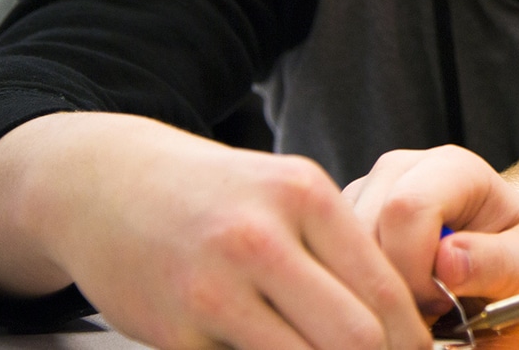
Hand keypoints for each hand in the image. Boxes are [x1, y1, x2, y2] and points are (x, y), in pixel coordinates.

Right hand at [0, 112, 431, 349]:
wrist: (105, 185)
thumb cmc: (216, 197)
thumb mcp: (287, 197)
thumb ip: (340, 253)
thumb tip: (399, 328)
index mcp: (305, 197)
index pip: (384, 292)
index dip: (413, 341)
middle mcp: (259, 240)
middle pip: (354, 338)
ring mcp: (211, 289)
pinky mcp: (174, 332)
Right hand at [343, 145, 518, 312]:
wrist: (494, 240)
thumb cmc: (509, 248)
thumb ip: (494, 261)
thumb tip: (448, 262)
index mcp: (451, 166)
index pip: (408, 208)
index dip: (416, 265)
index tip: (442, 299)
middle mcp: (400, 168)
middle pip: (367, 227)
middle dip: (391, 281)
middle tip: (426, 308)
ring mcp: (365, 188)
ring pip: (339, 242)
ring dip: (370, 285)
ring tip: (413, 301)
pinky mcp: (341, 216)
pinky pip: (329, 253)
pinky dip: (355, 283)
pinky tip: (390, 294)